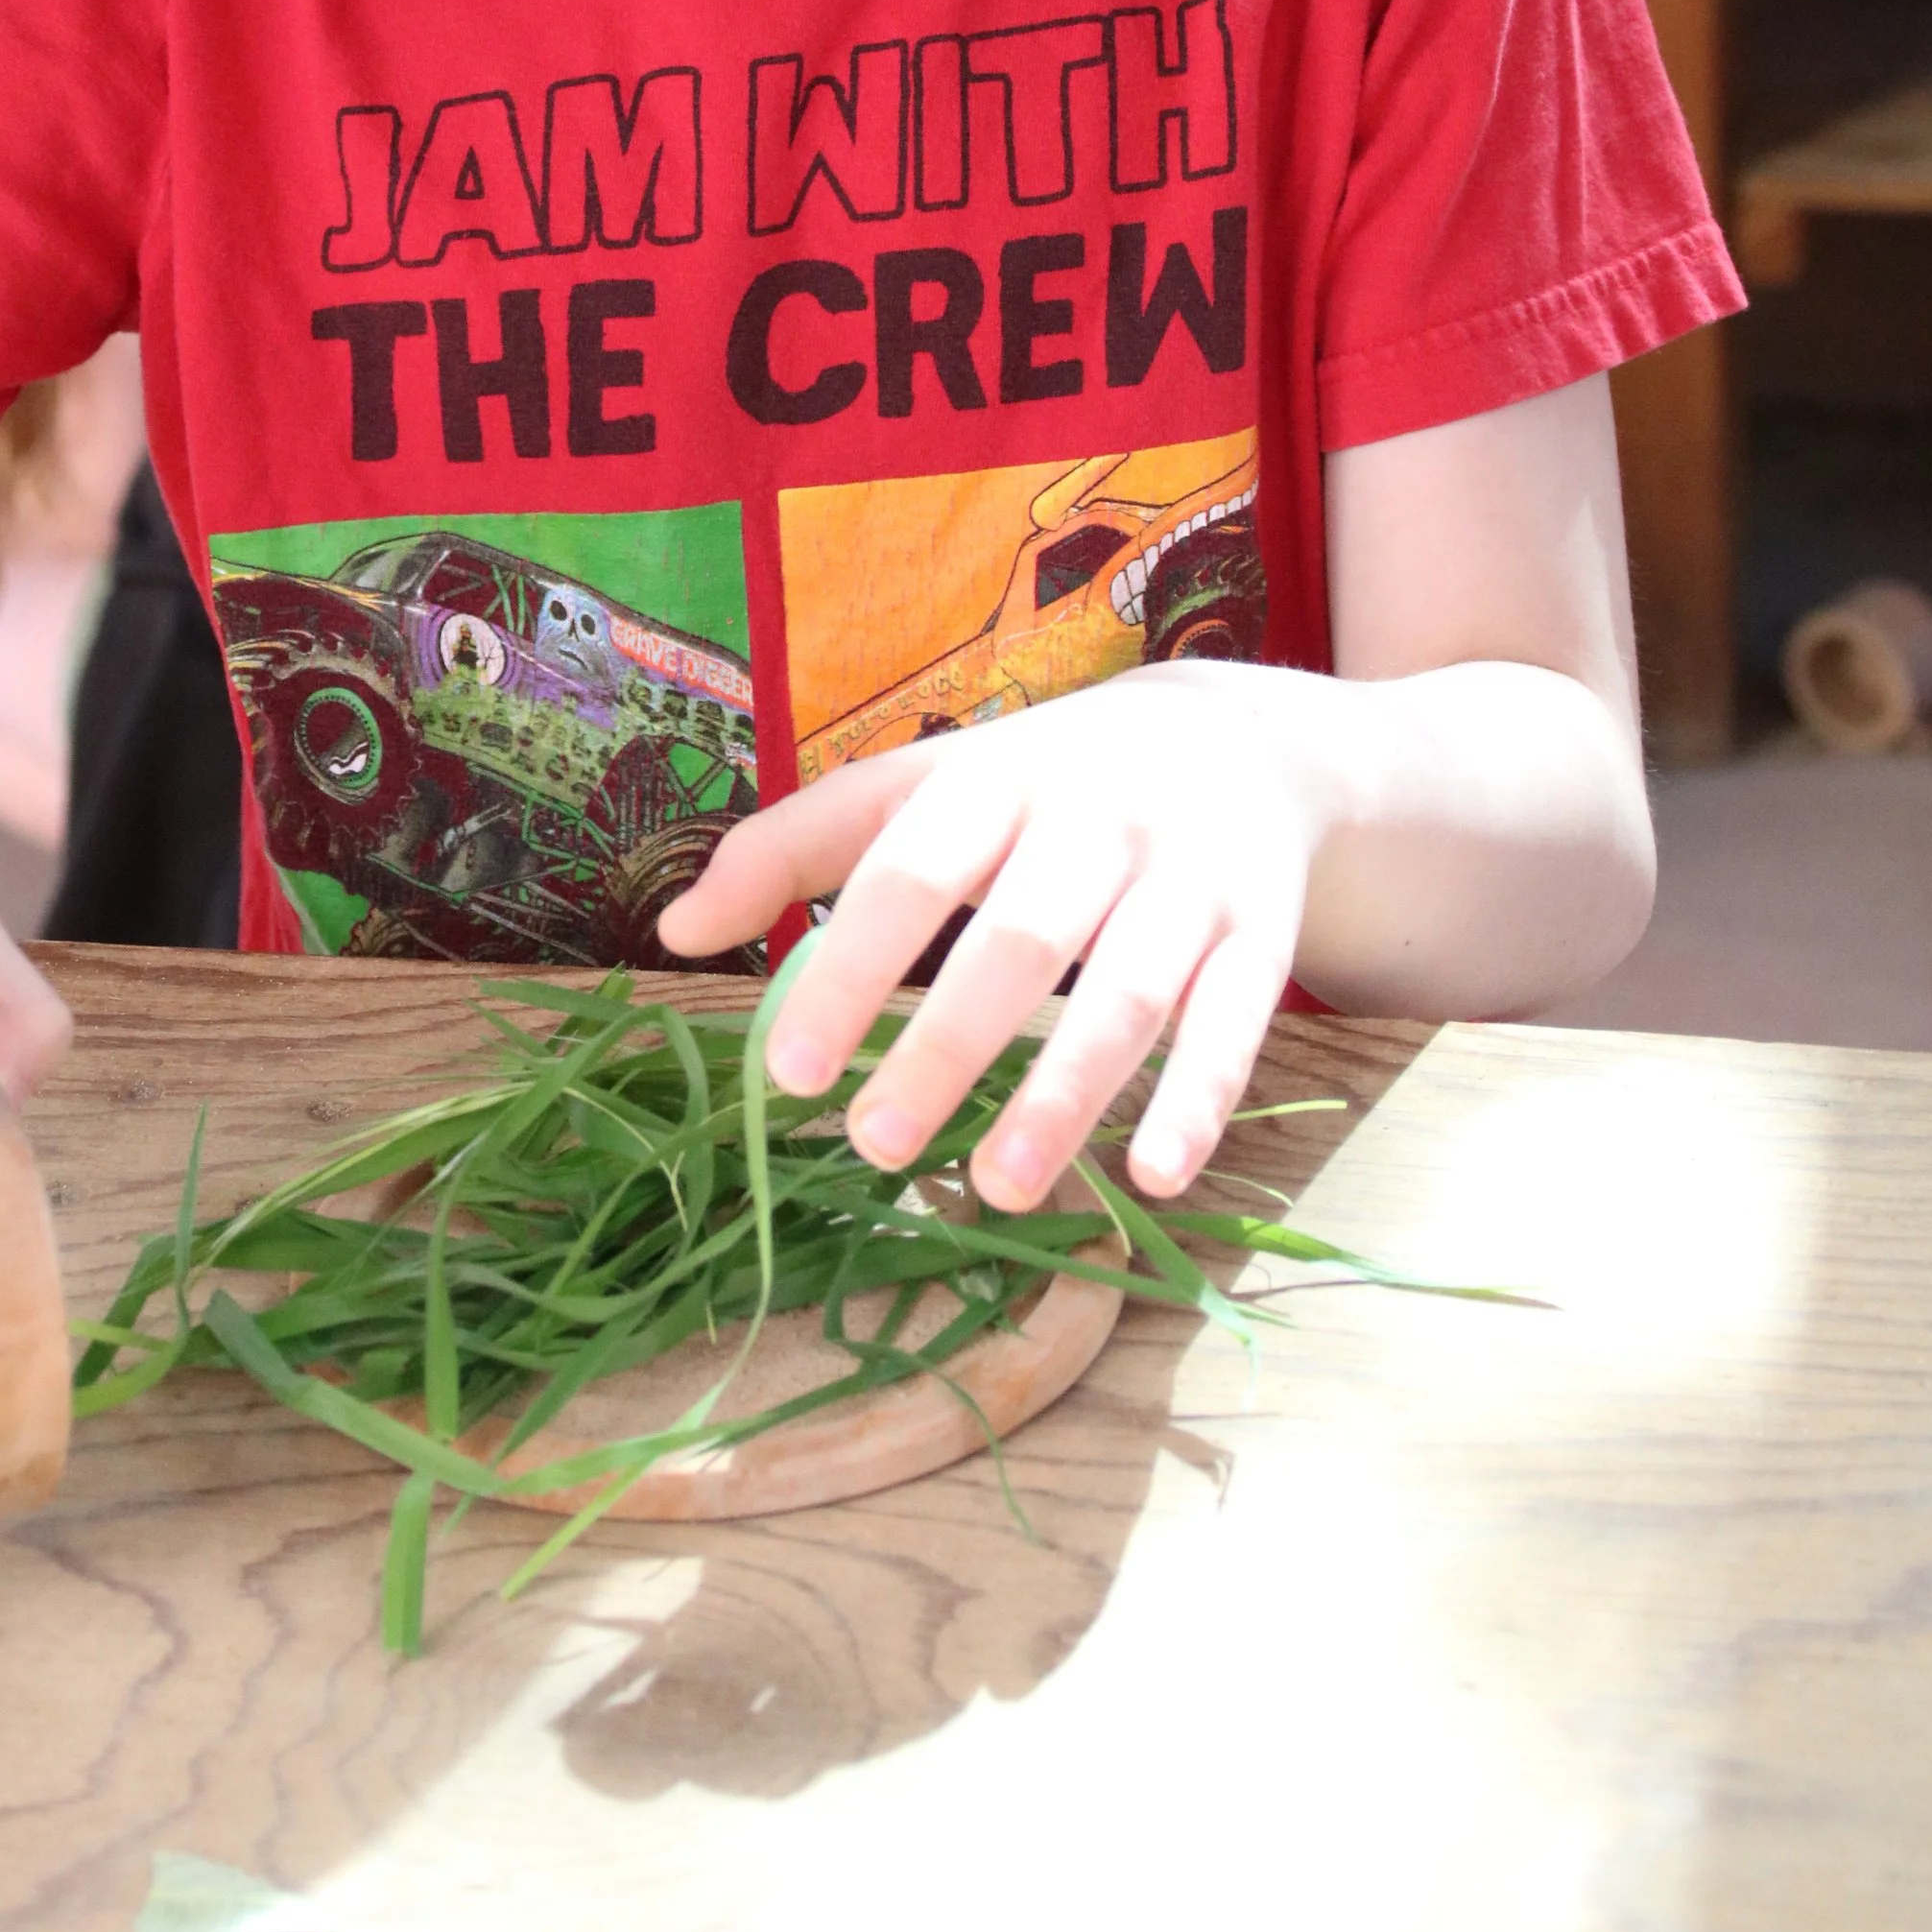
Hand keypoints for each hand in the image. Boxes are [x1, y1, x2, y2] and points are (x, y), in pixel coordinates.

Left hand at [660, 666, 1325, 1210]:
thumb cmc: (1039, 784)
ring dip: (1064, 1096)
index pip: (910, 871)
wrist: (1241, 740)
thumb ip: (795, 849)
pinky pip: (1235, 1025)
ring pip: (1129, 993)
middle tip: (872, 1145)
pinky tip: (1152, 1176)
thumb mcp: (920, 788)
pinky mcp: (1259, 937)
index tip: (788, 1074)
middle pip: (1020, 941)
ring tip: (994, 1191)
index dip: (847, 968)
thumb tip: (672, 932)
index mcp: (993, 780)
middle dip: (948, 1046)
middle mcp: (1095, 823)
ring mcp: (1187, 881)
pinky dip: (1197, 1101)